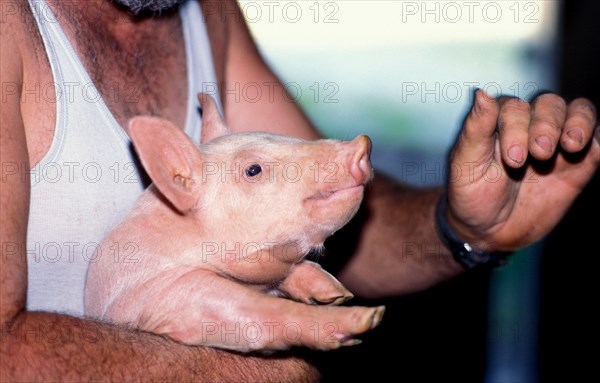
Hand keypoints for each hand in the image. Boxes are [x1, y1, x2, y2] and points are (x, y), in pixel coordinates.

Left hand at [446, 90, 598, 250]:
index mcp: (498, 121)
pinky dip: (595, 137)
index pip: (514, 107)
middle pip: (548, 104)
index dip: (516, 127)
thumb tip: (481, 92)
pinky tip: (583, 149)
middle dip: (545, 126)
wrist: (489, 231)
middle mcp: (529, 124)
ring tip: (570, 145)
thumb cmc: (471, 195)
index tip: (513, 159)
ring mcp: (556, 141)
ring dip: (577, 123)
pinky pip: (597, 139)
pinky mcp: (579, 161)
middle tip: (539, 153)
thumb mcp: (466, 164)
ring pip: (577, 111)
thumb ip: (475, 129)